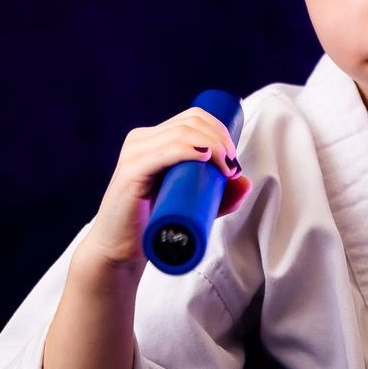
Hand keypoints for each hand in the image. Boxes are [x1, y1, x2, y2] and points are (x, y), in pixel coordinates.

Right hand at [76, 106, 252, 270]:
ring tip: (226, 169)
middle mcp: (140, 140)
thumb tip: (245, 181)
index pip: (192, 117)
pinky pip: (163, 151)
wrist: (121, 251)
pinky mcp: (130, 173)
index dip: (220, 130)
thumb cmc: (153, 225)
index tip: (234, 159)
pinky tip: (205, 156)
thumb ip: (219, 195)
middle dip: (221, 139)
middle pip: (190, 122)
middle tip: (232, 167)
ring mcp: (133, 154)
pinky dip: (188, 149)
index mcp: (152, 139)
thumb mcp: (191, 205)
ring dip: (213, 145)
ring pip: (181, 133)